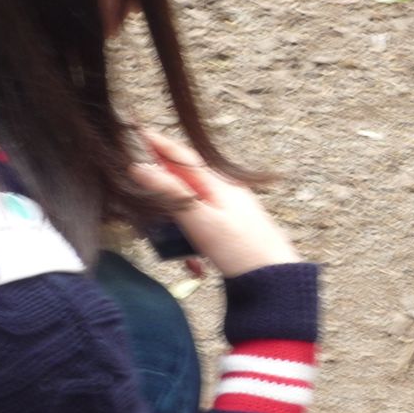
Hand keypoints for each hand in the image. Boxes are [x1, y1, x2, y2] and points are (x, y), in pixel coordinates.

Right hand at [130, 130, 299, 278]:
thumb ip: (171, 193)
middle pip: (186, 183)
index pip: (184, 157)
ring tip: (178, 250)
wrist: (274, 279)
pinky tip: (196, 265)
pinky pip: (204, 227)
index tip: (139, 132)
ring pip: (193, 208)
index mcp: (220, 183)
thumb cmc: (240, 249)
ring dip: (179, 227)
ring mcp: (232, 210)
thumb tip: (140, 167)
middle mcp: (227, 191)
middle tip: (142, 197)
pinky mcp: (234, 228)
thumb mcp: (200, 219)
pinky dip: (195, 241)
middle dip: (164, 193)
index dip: (161, 145)